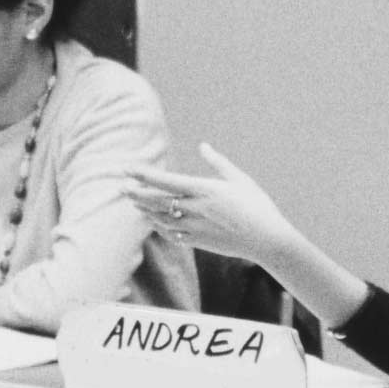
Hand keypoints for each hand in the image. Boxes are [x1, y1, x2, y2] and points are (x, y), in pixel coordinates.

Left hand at [127, 145, 290, 263]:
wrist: (267, 240)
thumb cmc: (258, 206)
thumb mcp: (240, 179)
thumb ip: (218, 162)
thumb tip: (203, 146)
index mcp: (204, 189)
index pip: (165, 180)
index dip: (143, 174)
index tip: (128, 169)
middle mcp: (196, 208)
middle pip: (156, 200)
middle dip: (136, 193)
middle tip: (121, 187)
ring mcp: (195, 227)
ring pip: (161, 218)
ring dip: (145, 210)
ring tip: (134, 203)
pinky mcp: (198, 241)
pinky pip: (171, 233)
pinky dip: (159, 226)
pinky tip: (153, 221)